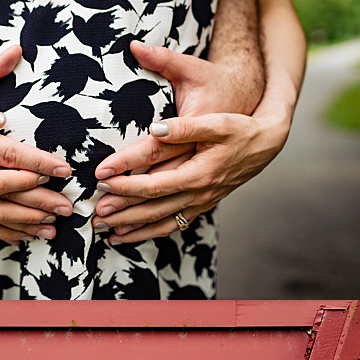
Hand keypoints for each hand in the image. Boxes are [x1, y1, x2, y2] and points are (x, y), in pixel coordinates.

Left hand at [92, 41, 290, 242]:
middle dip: (121, 213)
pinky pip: (171, 226)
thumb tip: (156, 128)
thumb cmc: (240, 128)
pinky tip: (125, 237)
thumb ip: (186, 126)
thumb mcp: (217, 122)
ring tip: (102, 231)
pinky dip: (147, 234)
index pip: (153, 184)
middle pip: (152, 209)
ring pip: (160, 223)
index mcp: (199, 174)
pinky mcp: (200, 207)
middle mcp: (198, 194)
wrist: (266, 144)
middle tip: (93, 214)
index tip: (101, 180)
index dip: (125, 184)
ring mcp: (200, 204)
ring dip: (130, 229)